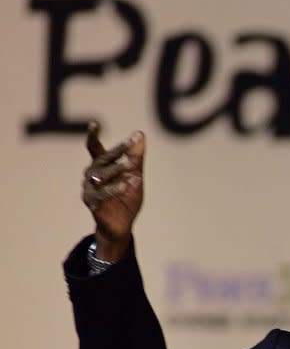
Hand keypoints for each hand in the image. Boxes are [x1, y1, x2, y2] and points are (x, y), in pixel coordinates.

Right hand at [81, 122, 144, 260]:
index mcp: (101, 166)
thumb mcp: (135, 174)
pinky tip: (126, 185)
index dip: (93, 136)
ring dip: (116, 170)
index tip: (95, 124)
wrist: (123, 224)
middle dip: (115, 152)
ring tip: (130, 166)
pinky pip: (101, 195)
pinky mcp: (92, 204)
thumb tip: (139, 133)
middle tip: (129, 145)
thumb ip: (136, 156)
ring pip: (100, 176)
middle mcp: (92, 175)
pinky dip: (114, 189)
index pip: (94, 148)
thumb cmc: (127, 197)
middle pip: (100, 160)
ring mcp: (90, 189)